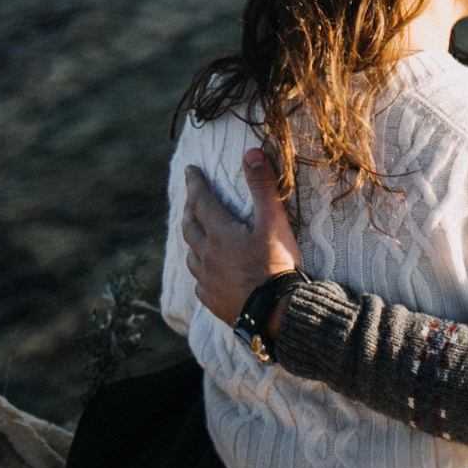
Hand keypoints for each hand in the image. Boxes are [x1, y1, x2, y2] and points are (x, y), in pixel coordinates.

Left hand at [182, 149, 301, 327]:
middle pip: (189, 227)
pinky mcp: (212, 300)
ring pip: (191, 256)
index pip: (201, 200)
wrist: (277, 313)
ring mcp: (208, 280)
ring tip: (197, 235)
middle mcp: (207, 256)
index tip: (190, 170)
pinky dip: (202, 270)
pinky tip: (208, 272)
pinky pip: (200, 282)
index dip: (195, 183)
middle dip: (189, 210)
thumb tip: (251, 153)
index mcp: (220, 234)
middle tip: (191, 200)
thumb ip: (262, 187)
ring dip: (192, 241)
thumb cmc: (276, 266)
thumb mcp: (273, 222)